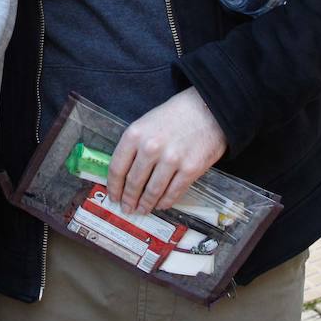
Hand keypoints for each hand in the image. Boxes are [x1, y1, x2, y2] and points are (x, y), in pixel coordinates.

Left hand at [107, 87, 226, 215]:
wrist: (207, 110)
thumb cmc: (173, 116)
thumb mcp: (145, 124)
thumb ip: (133, 147)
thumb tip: (123, 175)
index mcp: (135, 135)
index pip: (117, 168)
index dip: (114, 187)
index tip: (114, 197)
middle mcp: (151, 148)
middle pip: (133, 182)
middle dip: (129, 199)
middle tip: (127, 209)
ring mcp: (171, 160)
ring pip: (153, 191)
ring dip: (146, 204)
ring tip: (142, 210)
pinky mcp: (190, 169)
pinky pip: (173, 192)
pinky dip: (165, 202)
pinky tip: (160, 205)